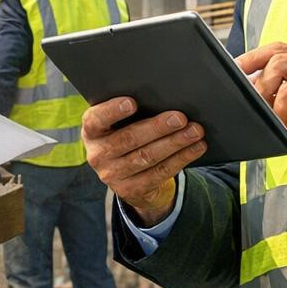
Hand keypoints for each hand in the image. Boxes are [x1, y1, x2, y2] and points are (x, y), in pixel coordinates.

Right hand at [82, 97, 206, 226]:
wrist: (125, 174)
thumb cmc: (125, 134)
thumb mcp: (119, 123)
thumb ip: (130, 111)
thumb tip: (163, 97)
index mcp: (91, 131)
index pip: (96, 119)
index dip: (112, 111)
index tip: (132, 102)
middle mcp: (97, 154)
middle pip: (129, 139)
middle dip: (158, 127)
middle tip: (180, 118)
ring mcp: (112, 175)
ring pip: (147, 157)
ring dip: (175, 143)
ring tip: (195, 131)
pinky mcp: (130, 190)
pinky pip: (159, 173)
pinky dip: (181, 158)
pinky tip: (196, 147)